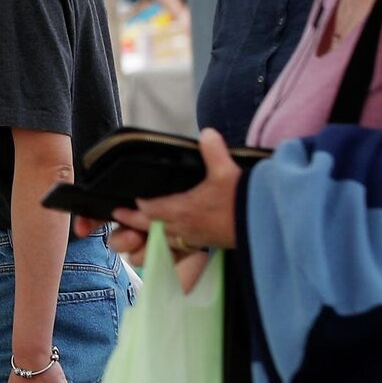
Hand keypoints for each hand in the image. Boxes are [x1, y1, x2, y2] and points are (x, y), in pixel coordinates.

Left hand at [109, 129, 239, 265]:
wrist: (263, 224)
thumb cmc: (243, 200)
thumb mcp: (227, 172)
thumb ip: (214, 151)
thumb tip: (207, 133)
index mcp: (183, 210)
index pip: (152, 209)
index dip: (139, 206)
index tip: (130, 201)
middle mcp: (184, 228)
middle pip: (150, 227)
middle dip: (133, 222)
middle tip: (119, 217)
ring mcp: (193, 239)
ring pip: (161, 241)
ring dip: (147, 238)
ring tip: (135, 235)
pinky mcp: (203, 245)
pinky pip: (178, 249)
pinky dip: (167, 247)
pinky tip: (165, 244)